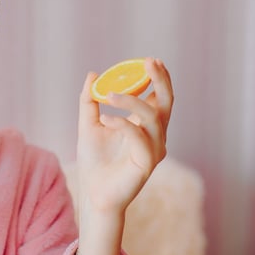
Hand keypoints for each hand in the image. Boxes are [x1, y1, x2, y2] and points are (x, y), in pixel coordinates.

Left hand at [76, 57, 173, 215]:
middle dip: (160, 80)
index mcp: (146, 126)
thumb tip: (93, 75)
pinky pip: (139, 137)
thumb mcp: (88, 125)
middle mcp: (155, 136)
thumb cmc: (95, 162)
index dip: (158, 78)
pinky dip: (123, 124)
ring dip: (132, 102)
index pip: (159, 97)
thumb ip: (89, 101)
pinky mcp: (148, 163)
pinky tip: (106, 120)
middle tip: (149, 62)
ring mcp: (155, 150)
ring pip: (152, 117)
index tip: (149, 60)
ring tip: (109, 96)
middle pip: (166, 103)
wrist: (93, 194)